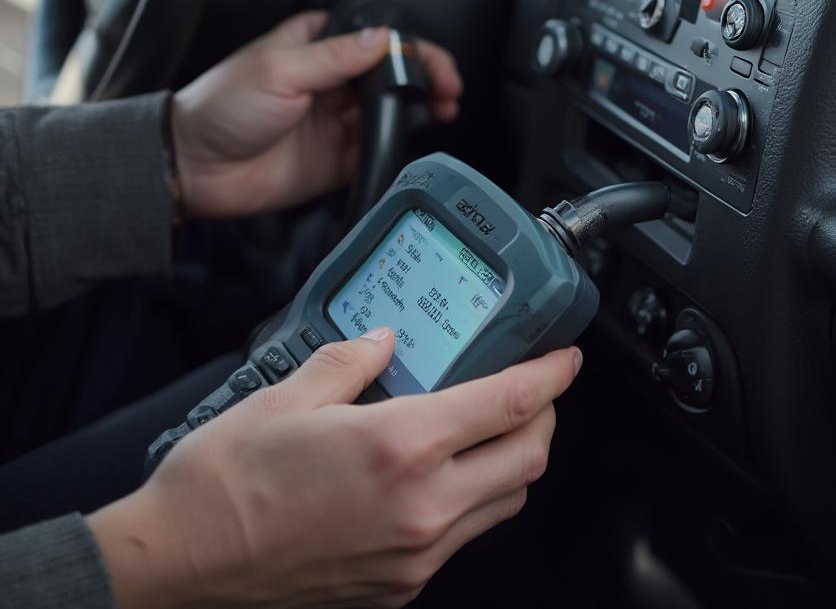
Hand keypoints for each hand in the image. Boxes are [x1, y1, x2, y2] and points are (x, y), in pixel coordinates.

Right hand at [89, 333, 581, 608]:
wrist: (179, 567)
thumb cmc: (224, 482)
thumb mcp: (289, 395)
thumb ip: (351, 360)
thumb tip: (382, 341)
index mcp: (400, 447)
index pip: (508, 404)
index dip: (550, 376)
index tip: (564, 358)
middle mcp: (421, 507)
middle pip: (527, 459)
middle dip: (543, 418)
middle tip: (533, 389)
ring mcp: (413, 555)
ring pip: (504, 503)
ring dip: (515, 462)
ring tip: (494, 429)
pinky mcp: (397, 587)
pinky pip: (463, 539)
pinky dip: (474, 502)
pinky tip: (443, 478)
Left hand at [171, 12, 462, 217]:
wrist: (195, 168)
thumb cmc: (220, 107)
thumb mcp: (278, 69)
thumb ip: (335, 57)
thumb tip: (383, 39)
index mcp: (317, 45)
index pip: (375, 38)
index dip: (410, 47)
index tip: (432, 62)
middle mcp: (332, 80)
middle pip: (393, 74)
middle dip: (426, 78)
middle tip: (449, 89)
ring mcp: (337, 119)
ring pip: (393, 111)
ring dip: (420, 110)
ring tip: (442, 111)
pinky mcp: (338, 157)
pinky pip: (377, 149)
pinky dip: (397, 145)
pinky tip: (410, 140)